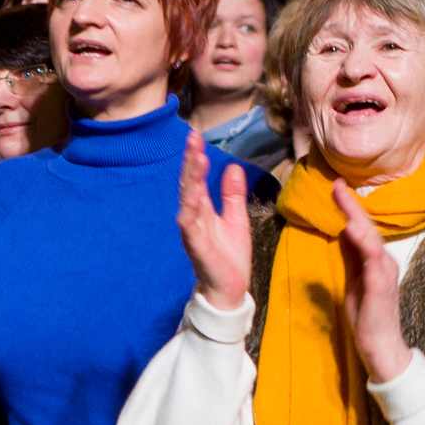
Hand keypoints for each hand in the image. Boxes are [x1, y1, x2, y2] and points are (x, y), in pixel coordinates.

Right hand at [178, 130, 252, 311]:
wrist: (231, 289)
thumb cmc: (230, 255)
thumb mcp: (236, 218)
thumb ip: (232, 195)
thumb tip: (233, 166)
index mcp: (204, 209)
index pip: (197, 179)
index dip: (196, 158)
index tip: (195, 136)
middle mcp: (194, 217)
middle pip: (190, 185)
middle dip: (191, 162)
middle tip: (192, 139)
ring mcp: (193, 231)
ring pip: (188, 201)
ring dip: (190, 181)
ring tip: (196, 160)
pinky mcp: (197, 247)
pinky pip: (190, 227)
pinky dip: (189, 212)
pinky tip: (191, 198)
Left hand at [334, 180, 411, 382]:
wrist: (381, 345)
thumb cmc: (367, 315)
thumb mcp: (353, 278)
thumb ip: (350, 255)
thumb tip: (342, 230)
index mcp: (376, 259)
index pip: (362, 228)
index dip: (350, 207)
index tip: (336, 186)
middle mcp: (384, 260)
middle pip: (367, 227)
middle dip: (352, 205)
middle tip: (337, 184)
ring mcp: (385, 272)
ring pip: (371, 239)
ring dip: (358, 218)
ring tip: (344, 199)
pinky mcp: (381, 285)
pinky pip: (373, 261)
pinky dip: (364, 244)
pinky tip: (353, 231)